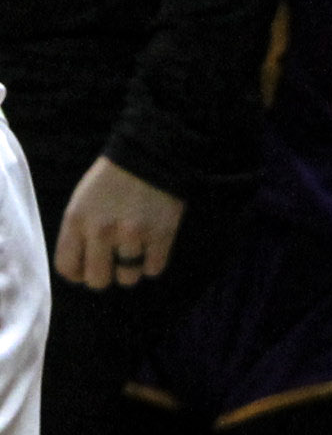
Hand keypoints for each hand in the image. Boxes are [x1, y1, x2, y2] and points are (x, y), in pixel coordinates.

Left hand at [54, 157, 184, 290]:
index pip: (67, 267)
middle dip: (106, 275)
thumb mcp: (82, 202)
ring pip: (127, 278)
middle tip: (114, 263)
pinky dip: (152, 263)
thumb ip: (79, 233)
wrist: (151, 155)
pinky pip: (154, 269)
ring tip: (136, 254)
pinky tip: (152, 249)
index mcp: (77, 221)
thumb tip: (85, 265)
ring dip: (131, 270)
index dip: (78, 274)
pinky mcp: (161, 234)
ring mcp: (133, 234)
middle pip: (98, 280)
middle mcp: (102, 232)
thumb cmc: (111, 179)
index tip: (88, 269)